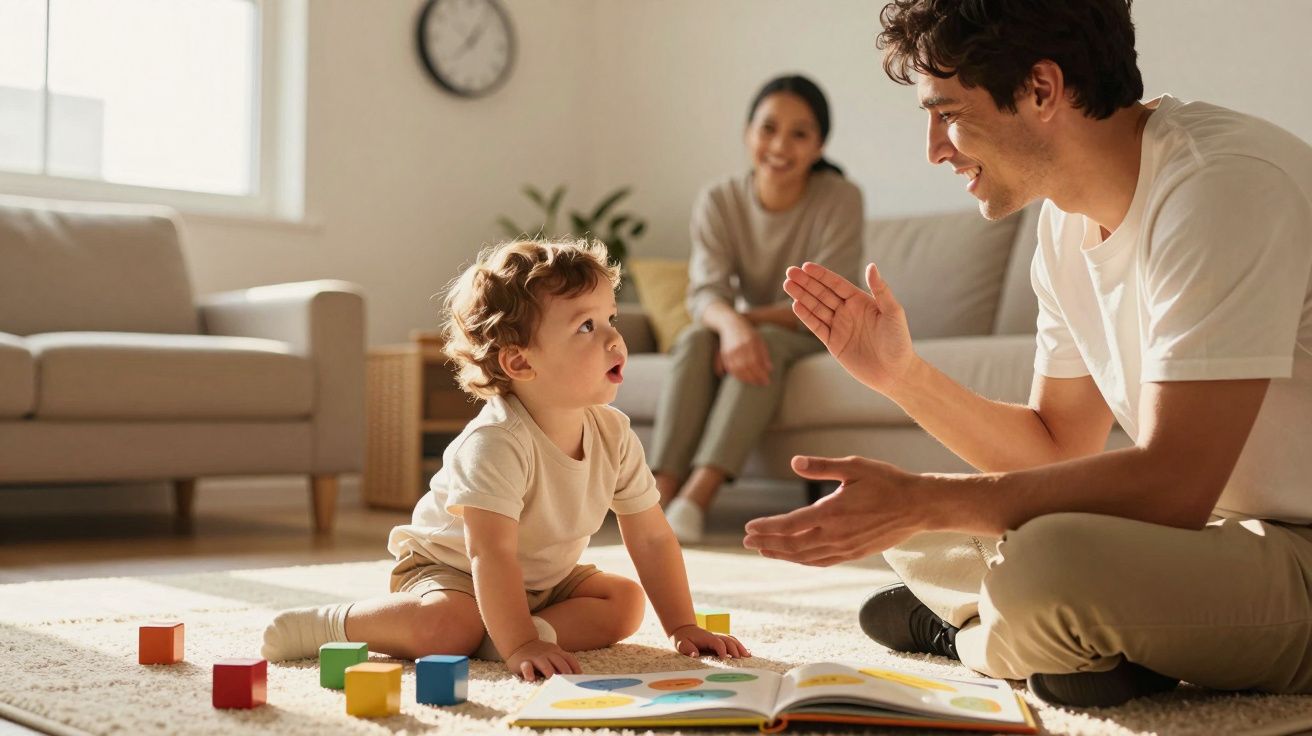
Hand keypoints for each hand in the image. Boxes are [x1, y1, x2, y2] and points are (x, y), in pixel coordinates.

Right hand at [506, 639, 581, 681]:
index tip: (580, 678)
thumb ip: (561, 663)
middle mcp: (547, 653)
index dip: (575, 668)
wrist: (520, 642)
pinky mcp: (523, 661)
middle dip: (565, 671)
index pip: (569, 658)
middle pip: (559, 662)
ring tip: (552, 682)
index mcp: (557, 652)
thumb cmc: (540, 655)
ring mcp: (536, 657)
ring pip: (545, 664)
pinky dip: (529, 673)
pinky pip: (527, 666)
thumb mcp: (552, 655)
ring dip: (550, 672)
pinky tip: (531, 679)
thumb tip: (575, 679)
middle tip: (568, 683)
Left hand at [670, 624, 750, 658]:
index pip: (717, 642)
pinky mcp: (720, 641)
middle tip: (740, 660)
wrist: (684, 630)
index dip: (721, 650)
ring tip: (748, 656)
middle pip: (728, 640)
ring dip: (740, 647)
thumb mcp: (681, 644)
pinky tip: (747, 653)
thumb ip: (687, 649)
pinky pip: (732, 642)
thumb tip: (695, 654)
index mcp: (707, 638)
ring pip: (732, 640)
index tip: (724, 658)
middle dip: (734, 649)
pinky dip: (740, 647)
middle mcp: (715, 636)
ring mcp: (718, 638)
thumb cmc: (683, 639)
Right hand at [717, 319, 771, 385]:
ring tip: (754, 382)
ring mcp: (730, 350)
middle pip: (746, 367)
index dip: (761, 374)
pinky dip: (737, 375)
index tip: (767, 381)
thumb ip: (764, 354)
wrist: (729, 323)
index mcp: (749, 342)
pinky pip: (730, 368)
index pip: (755, 362)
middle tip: (761, 384)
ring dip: (746, 379)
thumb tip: (769, 369)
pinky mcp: (725, 354)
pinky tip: (744, 379)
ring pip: (737, 369)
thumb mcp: (758, 340)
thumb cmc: (747, 332)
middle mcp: (739, 347)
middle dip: (754, 378)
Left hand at [742, 455, 926, 565]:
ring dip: (782, 554)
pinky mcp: (854, 553)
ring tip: (763, 549)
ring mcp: (846, 547)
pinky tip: (794, 557)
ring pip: (805, 557)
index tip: (749, 527)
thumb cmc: (886, 482)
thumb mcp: (854, 466)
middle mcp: (836, 535)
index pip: (790, 525)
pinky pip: (822, 561)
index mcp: (833, 512)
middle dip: (767, 543)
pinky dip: (803, 561)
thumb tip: (795, 462)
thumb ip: (822, 466)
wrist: (918, 506)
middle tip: (747, 541)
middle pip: (793, 545)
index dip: (767, 527)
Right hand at [783, 262, 915, 395]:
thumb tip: (871, 266)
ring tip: (787, 285)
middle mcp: (848, 312)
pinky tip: (796, 306)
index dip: (821, 275)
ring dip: (802, 296)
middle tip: (790, 272)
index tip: (806, 266)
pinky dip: (806, 317)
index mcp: (861, 301)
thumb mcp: (893, 313)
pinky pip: (817, 327)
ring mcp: (839, 327)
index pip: (837, 284)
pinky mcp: (833, 343)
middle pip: (822, 294)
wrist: (895, 373)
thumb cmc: (899, 342)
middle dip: (806, 283)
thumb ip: (881, 290)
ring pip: (816, 308)